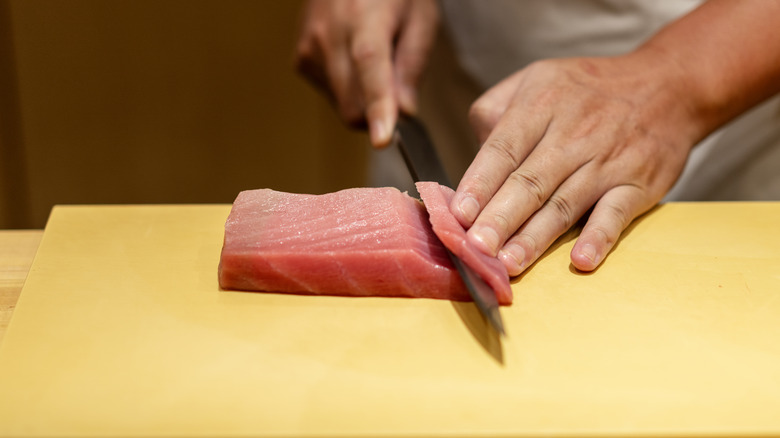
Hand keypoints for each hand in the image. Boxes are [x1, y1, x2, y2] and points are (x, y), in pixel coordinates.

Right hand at [295, 0, 438, 146]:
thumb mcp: (421, 16)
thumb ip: (413, 63)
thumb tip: (405, 113)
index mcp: (365, 17)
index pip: (370, 66)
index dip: (378, 105)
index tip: (383, 139)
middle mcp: (330, 34)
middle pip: (353, 104)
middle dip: (379, 114)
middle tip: (399, 91)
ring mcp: (310, 48)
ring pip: (343, 106)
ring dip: (364, 100)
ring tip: (373, 62)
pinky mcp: (302, 60)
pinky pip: (331, 96)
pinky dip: (349, 91)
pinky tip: (354, 60)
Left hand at [451, 53, 701, 275]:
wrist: (668, 85)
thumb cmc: (588, 90)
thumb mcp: (536, 79)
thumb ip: (496, 112)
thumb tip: (472, 159)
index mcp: (541, 104)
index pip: (503, 149)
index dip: (479, 183)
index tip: (458, 214)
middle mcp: (573, 133)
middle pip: (529, 182)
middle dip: (499, 219)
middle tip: (475, 249)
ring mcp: (608, 160)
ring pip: (564, 204)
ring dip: (535, 237)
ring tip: (509, 264)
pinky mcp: (638, 183)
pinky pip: (616, 212)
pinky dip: (599, 237)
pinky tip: (580, 261)